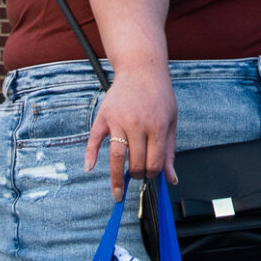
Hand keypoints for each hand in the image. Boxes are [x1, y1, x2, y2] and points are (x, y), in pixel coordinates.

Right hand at [85, 62, 176, 197]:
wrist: (141, 68)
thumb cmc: (159, 96)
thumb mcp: (170, 121)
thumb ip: (169, 151)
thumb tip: (171, 179)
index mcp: (157, 127)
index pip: (154, 162)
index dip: (153, 174)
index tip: (151, 176)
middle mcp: (137, 124)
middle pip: (135, 162)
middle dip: (137, 175)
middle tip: (137, 176)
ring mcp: (119, 120)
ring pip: (116, 156)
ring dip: (116, 178)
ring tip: (118, 192)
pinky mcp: (104, 116)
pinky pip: (94, 139)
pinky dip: (90, 154)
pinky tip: (89, 167)